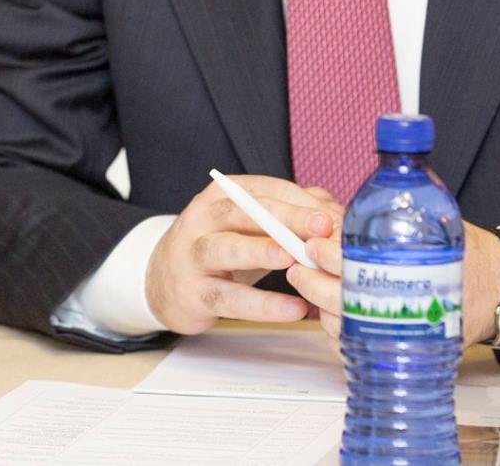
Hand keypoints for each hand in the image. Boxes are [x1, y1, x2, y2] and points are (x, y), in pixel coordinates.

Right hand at [144, 175, 341, 334]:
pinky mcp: (194, 292)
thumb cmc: (220, 249)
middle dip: (286, 218)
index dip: (301, 202)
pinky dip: (263, 305)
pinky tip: (293, 308)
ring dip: (261, 251)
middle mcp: (203, 217)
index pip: (265, 190)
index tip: (333, 218)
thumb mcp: (250, 226)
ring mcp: (194, 254)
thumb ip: (292, 215)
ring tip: (293, 257)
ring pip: (227, 249)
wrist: (163, 282)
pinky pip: (230, 298)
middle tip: (321, 228)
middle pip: (246, 212)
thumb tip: (336, 215)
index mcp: (223, 194)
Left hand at [287, 219, 499, 346]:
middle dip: (311, 280)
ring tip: (310, 285)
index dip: (326, 253)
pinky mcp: (397, 351)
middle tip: (298, 265)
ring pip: (341, 326)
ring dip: (319, 306)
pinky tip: (330, 312)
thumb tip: (330, 216)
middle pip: (338, 298)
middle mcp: (402, 307)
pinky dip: (336, 333)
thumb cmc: (461, 255)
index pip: (353, 265)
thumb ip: (382, 225)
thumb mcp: (427, 227)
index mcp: (408, 272)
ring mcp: (399, 334)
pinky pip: (355, 349)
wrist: (495, 289)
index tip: (311, 244)